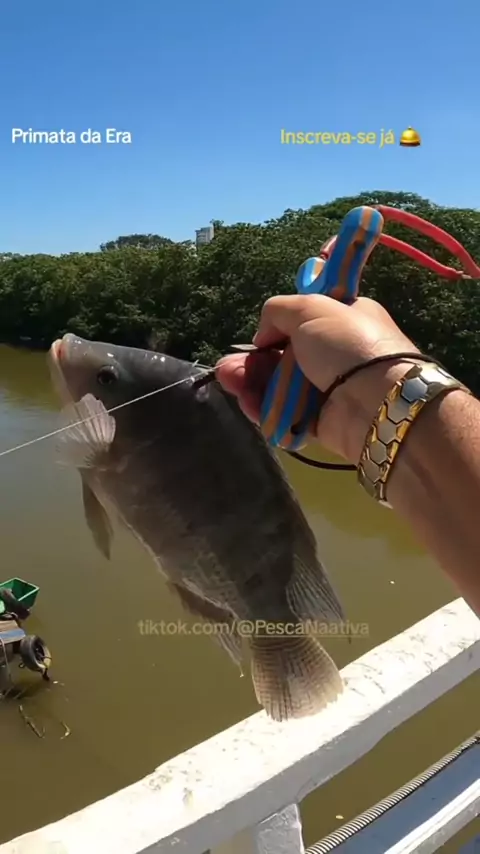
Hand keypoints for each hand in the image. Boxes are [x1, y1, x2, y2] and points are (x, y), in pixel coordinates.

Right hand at [216, 294, 418, 461]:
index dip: (275, 331)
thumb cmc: (346, 344)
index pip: (302, 323)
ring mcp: (327, 390)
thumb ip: (277, 311)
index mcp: (343, 320)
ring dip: (252, 384)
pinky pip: (285, 414)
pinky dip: (265, 410)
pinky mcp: (320, 422)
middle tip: (228, 369)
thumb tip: (263, 337)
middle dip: (252, 362)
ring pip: (279, 387)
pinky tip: (248, 403)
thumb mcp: (310, 307)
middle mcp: (336, 355)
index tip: (259, 338)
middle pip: (283, 358)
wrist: (376, 401)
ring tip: (230, 383)